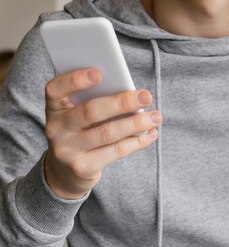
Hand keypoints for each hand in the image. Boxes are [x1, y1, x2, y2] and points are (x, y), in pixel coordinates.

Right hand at [44, 68, 161, 198]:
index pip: (55, 89)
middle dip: (122, 102)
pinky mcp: (82, 167)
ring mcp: (67, 150)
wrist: (64, 173)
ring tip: (156, 116)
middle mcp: (56, 128)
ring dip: (136, 123)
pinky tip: (151, 133)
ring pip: (107, 133)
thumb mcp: (77, 114)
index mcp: (54, 108)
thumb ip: (94, 100)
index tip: (99, 73)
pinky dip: (137, 142)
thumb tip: (130, 92)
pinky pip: (115, 151)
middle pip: (90, 111)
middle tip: (146, 96)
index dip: (74, 80)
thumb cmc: (79, 131)